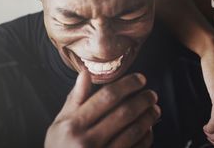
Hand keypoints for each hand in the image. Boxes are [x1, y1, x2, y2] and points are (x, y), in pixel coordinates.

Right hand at [45, 71, 160, 147]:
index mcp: (73, 126)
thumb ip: (75, 99)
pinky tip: (149, 130)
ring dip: (148, 118)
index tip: (139, 79)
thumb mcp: (59, 124)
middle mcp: (87, 141)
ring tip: (154, 109)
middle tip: (151, 94)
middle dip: (142, 100)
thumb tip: (86, 73)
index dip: (127, 85)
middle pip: (123, 113)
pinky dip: (146, 138)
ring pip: (133, 132)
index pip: (106, 98)